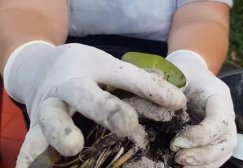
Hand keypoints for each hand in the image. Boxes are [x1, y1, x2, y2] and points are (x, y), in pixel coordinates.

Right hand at [3, 41, 185, 167]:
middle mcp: (71, 84)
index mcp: (95, 67)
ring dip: (62, 131)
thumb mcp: (109, 68)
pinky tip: (29, 167)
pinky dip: (30, 153)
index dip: (153, 90)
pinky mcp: (36, 120)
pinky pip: (32, 138)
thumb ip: (139, 83)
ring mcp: (50, 103)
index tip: (178, 104)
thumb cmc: (84, 69)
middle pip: (88, 96)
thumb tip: (177, 102)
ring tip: (73, 147)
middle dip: (107, 110)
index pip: (128, 76)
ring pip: (53, 117)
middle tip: (127, 126)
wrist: (42, 67)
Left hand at [166, 50, 236, 167]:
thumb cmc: (182, 72)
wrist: (192, 72)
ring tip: (180, 166)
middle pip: (226, 141)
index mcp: (218, 95)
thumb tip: (154, 107)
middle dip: (203, 155)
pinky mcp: (216, 136)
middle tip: (178, 158)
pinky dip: (203, 165)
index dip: (201, 135)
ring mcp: (224, 126)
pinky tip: (185, 167)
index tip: (177, 142)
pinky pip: (216, 155)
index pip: (219, 119)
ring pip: (223, 152)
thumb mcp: (175, 75)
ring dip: (204, 164)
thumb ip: (168, 90)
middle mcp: (226, 112)